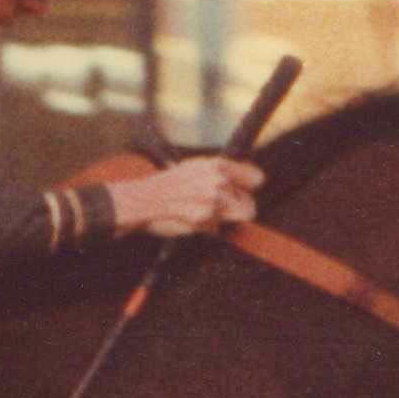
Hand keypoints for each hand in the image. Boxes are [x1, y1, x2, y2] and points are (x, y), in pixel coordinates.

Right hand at [107, 153, 260, 239]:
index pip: (255, 178)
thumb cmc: (165, 186)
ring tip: (200, 214)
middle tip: (218, 211)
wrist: (143, 200)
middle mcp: (219, 182)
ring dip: (221, 220)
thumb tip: (242, 181)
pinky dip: (206, 230)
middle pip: (248, 204)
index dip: (252, 189)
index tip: (247, 194)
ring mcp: (213, 202)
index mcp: (218, 166)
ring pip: (235, 219)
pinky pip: (216, 230)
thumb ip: (219, 173)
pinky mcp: (205, 220)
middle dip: (237, 211)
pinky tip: (190, 221)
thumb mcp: (194, 168)